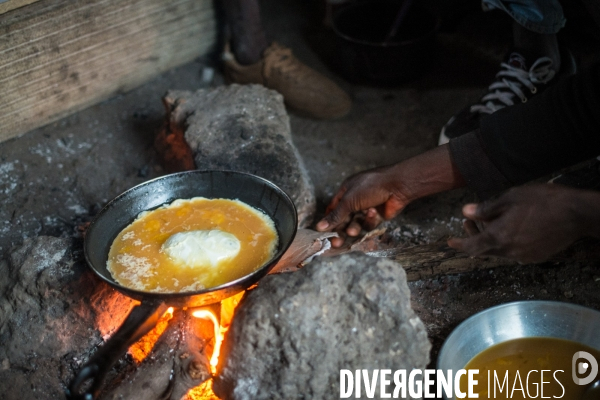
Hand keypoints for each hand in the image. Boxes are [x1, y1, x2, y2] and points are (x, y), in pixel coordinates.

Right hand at [316, 144, 465, 247]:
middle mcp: (355, 199)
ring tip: (352, 232)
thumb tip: (319, 227)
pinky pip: (369, 222)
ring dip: (354, 227)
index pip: (333, 208)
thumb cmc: (371, 186)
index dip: (328, 220)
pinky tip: (373, 213)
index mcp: (346, 191)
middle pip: (344, 219)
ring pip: (357, 223)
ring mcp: (367, 207)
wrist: (398, 185)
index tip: (323, 233)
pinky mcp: (378, 215)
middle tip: (336, 242)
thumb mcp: (349, 201)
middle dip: (340, 230)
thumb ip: (335, 216)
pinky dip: (370, 219)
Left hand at [448, 184, 588, 262]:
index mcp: (499, 237)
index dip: (458, 244)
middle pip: (484, 250)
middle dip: (473, 237)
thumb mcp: (510, 198)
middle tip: (469, 221)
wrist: (576, 214)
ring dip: (490, 239)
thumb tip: (466, 212)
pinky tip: (510, 228)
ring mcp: (524, 256)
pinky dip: (505, 242)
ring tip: (489, 221)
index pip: (471, 247)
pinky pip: (514, 252)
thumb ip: (486, 208)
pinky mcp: (536, 257)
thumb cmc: (542, 201)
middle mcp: (509, 251)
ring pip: (499, 251)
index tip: (449, 241)